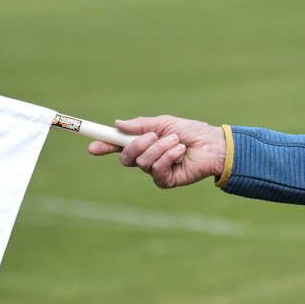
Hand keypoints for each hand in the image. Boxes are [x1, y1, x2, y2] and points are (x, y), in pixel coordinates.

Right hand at [88, 115, 225, 188]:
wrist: (212, 144)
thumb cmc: (190, 131)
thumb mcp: (163, 123)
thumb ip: (140, 125)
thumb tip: (117, 124)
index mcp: (143, 142)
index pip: (118, 145)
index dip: (104, 146)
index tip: (92, 146)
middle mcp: (146, 157)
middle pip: (126, 157)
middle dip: (137, 145)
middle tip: (153, 136)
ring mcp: (155, 170)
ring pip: (143, 162)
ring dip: (161, 148)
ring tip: (177, 141)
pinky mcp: (166, 181)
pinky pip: (157, 170)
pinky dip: (168, 157)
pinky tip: (180, 152)